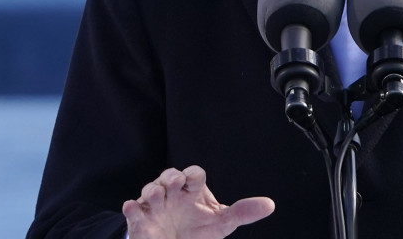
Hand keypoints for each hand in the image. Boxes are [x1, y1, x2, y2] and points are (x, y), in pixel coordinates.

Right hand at [122, 165, 274, 238]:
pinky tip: (133, 207)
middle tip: (175, 184)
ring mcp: (155, 206)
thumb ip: (243, 213)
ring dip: (152, 191)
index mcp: (192, 190)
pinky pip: (132, 210)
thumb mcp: (221, 222)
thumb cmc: (197, 229)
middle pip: (169, 176)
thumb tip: (270, 205)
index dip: (193, 175)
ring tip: (157, 197)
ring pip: (150, 190)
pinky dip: (131, 208)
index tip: (193, 181)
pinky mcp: (140, 220)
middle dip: (170, 177)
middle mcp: (173, 194)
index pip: (193, 174)